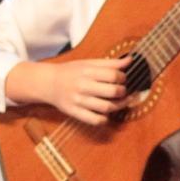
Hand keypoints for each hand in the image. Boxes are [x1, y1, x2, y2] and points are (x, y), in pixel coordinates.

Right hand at [8, 56, 130, 125]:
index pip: (113, 75)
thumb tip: (130, 60)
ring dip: (119, 106)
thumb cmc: (72, 72)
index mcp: (87, 71)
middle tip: (122, 91)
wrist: (49, 83)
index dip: (123, 78)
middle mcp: (82, 86)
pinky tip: (106, 114)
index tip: (122, 79)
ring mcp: (78, 100)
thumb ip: (110, 63)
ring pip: (106, 107)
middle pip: (112, 92)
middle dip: (123, 92)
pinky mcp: (74, 112)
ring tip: (121, 103)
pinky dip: (104, 119)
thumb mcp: (88, 63)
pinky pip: (94, 120)